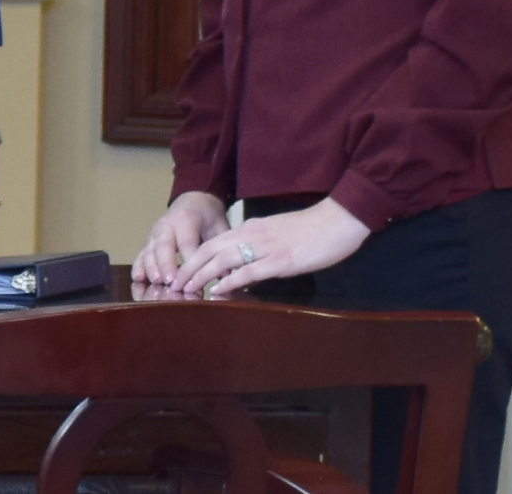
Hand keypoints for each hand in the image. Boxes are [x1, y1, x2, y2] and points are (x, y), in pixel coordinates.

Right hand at [135, 192, 228, 288]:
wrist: (193, 201)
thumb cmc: (207, 217)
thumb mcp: (220, 228)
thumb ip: (221, 248)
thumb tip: (227, 275)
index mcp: (186, 219)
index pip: (187, 242)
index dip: (189, 261)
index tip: (194, 278)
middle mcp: (166, 225)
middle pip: (164, 246)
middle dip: (166, 265)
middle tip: (170, 282)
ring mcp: (155, 233)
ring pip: (150, 250)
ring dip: (151, 267)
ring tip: (157, 282)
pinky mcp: (149, 241)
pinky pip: (141, 254)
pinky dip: (139, 266)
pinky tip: (138, 278)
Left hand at [155, 199, 370, 297]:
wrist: (339, 219)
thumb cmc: (311, 229)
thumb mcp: (277, 234)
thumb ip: (258, 246)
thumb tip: (242, 267)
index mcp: (251, 228)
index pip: (213, 243)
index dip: (194, 258)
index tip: (179, 272)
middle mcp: (253, 235)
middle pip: (210, 251)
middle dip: (189, 268)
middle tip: (172, 285)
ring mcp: (266, 247)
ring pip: (224, 261)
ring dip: (202, 276)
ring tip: (186, 289)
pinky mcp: (281, 260)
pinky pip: (249, 271)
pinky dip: (231, 281)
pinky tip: (218, 291)